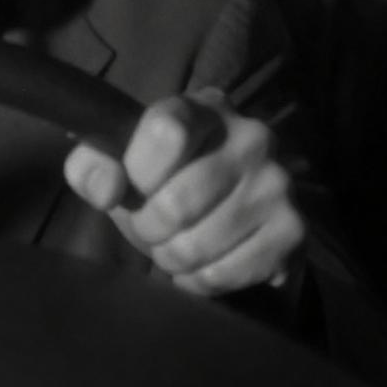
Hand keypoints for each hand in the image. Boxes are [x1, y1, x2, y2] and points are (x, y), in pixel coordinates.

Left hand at [63, 89, 303, 294]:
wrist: (212, 207)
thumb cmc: (155, 176)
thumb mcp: (115, 161)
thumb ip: (92, 164)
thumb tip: (107, 189)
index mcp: (200, 107)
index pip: (166, 130)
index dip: (138, 171)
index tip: (132, 185)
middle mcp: (251, 136)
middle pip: (178, 201)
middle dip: (149, 226)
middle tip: (150, 225)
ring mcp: (277, 182)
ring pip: (199, 243)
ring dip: (172, 256)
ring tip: (173, 242)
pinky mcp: (293, 229)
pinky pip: (229, 273)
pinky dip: (201, 280)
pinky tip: (199, 263)